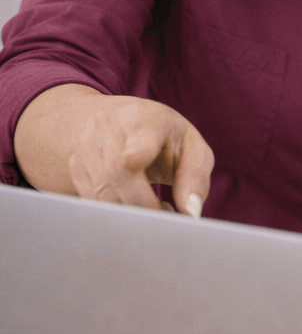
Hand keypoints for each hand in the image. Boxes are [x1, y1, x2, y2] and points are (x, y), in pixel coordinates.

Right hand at [66, 94, 213, 215]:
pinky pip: (92, 202)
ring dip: (131, 214)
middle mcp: (107, 128)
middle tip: (167, 216)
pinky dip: (115, 212)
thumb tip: (190, 213)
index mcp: (143, 119)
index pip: (133, 140)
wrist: (119, 118)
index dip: (132, 158)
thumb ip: (195, 177)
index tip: (133, 167)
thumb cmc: (164, 136)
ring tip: (154, 209)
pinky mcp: (75, 167)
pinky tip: (132, 205)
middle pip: (118, 177)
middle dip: (145, 207)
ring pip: (103, 195)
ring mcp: (86, 147)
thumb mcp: (191, 146)